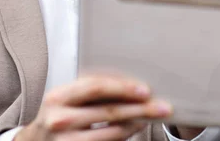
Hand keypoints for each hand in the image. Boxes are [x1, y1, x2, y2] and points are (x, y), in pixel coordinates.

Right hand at [15, 74, 171, 140]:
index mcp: (58, 97)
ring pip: (112, 134)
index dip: (123, 88)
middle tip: (162, 107)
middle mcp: (59, 120)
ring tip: (150, 118)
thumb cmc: (56, 114)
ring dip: (136, 125)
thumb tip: (130, 83)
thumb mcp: (65, 98)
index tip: (145, 90)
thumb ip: (90, 90)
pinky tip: (134, 129)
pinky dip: (124, 137)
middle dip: (140, 109)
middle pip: (109, 112)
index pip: (96, 87)